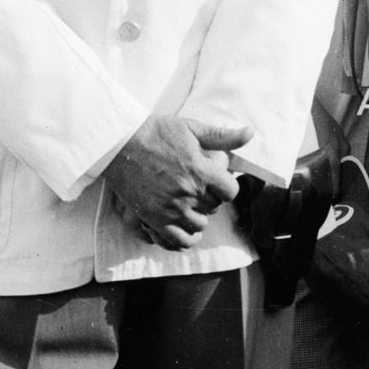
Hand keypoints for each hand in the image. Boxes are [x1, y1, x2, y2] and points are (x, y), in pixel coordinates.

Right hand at [102, 114, 251, 249]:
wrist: (118, 143)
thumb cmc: (155, 132)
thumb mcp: (191, 128)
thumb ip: (222, 136)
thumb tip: (251, 132)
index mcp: (200, 170)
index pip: (231, 191)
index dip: (227, 187)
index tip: (218, 182)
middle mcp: (188, 192)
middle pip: (214, 207)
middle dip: (211, 199)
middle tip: (200, 190)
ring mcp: (170, 208)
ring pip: (199, 225)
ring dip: (199, 216)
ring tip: (191, 206)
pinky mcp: (153, 218)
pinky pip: (179, 241)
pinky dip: (186, 239)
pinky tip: (187, 229)